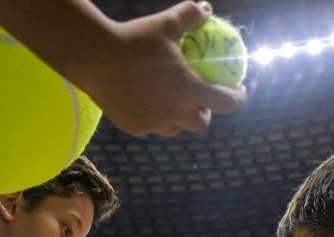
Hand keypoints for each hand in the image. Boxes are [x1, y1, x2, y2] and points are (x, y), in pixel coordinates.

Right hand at [67, 1, 246, 135]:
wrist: (95, 59)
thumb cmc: (135, 40)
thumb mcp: (166, 23)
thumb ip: (190, 15)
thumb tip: (206, 8)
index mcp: (190, 91)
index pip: (226, 103)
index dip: (237, 98)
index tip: (238, 91)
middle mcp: (175, 113)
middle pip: (200, 123)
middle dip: (205, 113)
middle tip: (201, 100)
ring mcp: (153, 123)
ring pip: (174, 128)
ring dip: (179, 118)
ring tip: (172, 103)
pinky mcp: (133, 126)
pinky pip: (149, 125)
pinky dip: (153, 116)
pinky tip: (145, 102)